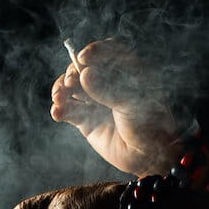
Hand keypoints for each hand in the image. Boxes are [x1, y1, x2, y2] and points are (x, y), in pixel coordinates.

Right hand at [50, 38, 184, 176]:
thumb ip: (108, 89)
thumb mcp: (133, 103)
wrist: (148, 158)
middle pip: (84, 68)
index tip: (83, 58)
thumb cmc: (150, 126)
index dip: (94, 51)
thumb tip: (84, 74)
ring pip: (72, 88)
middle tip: (70, 83)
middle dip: (73, 72)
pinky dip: (60, 109)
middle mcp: (110, 83)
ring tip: (59, 98)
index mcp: (128, 72)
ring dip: (61, 90)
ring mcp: (96, 101)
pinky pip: (68, 110)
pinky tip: (58, 112)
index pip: (109, 51)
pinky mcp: (86, 120)